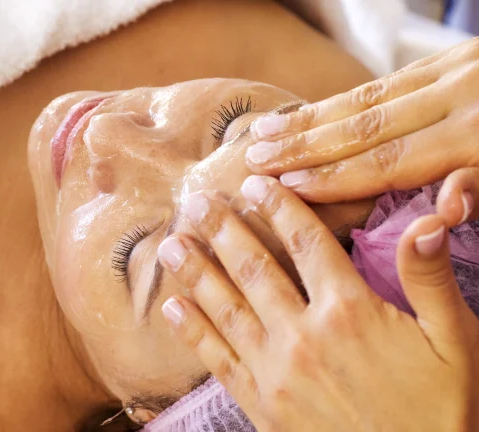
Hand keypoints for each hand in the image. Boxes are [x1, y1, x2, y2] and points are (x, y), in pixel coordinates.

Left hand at [157, 175, 478, 431]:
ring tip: (171, 243)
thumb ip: (429, 279)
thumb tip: (427, 220)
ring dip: (196, 272)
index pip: (306, 242)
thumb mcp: (455, 341)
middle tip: (196, 201)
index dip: (278, 207)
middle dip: (222, 230)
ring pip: (227, 308)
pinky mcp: (262, 404)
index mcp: (349, 310)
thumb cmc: (442, 409)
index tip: (254, 183)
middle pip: (254, 268)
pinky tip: (173, 307)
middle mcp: (304, 334)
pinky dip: (193, 331)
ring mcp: (277, 370)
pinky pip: (219, 360)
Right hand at [243, 37, 478, 202]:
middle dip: (305, 144)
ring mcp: (458, 69)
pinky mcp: (457, 56)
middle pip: (367, 124)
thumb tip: (446, 209)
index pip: (391, 160)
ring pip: (370, 96)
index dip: (336, 177)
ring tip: (266, 130)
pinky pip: (391, 78)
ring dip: (312, 116)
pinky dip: (347, 96)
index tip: (287, 186)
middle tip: (255, 157)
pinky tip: (317, 109)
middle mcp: (460, 95)